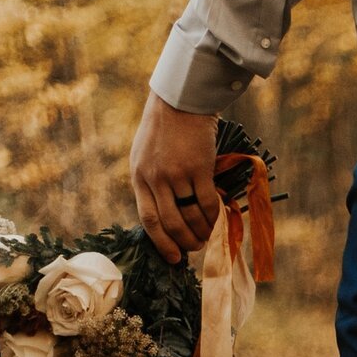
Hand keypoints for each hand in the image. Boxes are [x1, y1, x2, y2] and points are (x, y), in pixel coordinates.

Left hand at [131, 91, 224, 258]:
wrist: (182, 98)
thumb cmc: (165, 127)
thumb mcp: (146, 154)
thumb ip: (150, 182)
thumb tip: (165, 216)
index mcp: (139, 176)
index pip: (149, 221)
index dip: (162, 244)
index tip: (174, 258)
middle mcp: (155, 178)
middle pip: (171, 224)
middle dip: (185, 242)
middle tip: (196, 248)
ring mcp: (177, 174)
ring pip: (190, 217)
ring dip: (202, 232)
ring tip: (208, 237)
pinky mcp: (198, 168)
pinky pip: (207, 204)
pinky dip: (214, 217)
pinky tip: (218, 220)